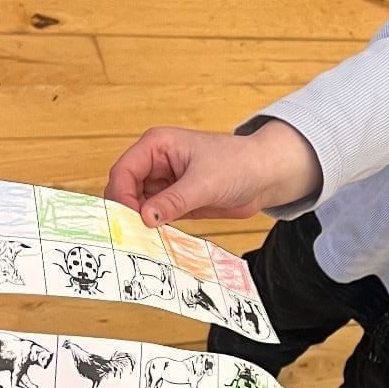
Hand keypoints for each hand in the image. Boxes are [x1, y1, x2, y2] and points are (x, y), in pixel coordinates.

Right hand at [105, 119, 320, 228]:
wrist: (267, 176)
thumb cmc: (240, 164)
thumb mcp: (205, 183)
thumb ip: (174, 201)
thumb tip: (145, 217)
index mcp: (156, 145)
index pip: (124, 171)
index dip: (121, 196)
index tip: (128, 220)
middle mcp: (156, 163)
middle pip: (126, 190)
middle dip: (127, 211)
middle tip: (132, 236)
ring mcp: (165, 183)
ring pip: (139, 206)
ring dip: (140, 223)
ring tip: (144, 242)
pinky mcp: (176, 201)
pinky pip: (156, 216)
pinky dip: (155, 228)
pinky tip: (157, 241)